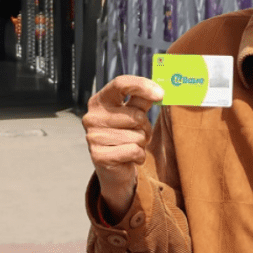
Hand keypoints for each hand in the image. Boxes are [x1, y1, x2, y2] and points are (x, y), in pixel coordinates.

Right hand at [83, 75, 164, 220]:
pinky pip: (133, 150)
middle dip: (145, 127)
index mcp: (100, 101)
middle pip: (135, 114)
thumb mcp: (134, 113)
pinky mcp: (99, 155)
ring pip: (136, 135)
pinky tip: (131, 157)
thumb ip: (142, 100)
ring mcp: (93, 136)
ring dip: (142, 143)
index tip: (161, 94)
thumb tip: (158, 91)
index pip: (120, 84)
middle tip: (140, 133)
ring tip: (132, 145)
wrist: (115, 168)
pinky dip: (139, 156)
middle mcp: (92, 116)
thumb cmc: (125, 135)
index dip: (141, 86)